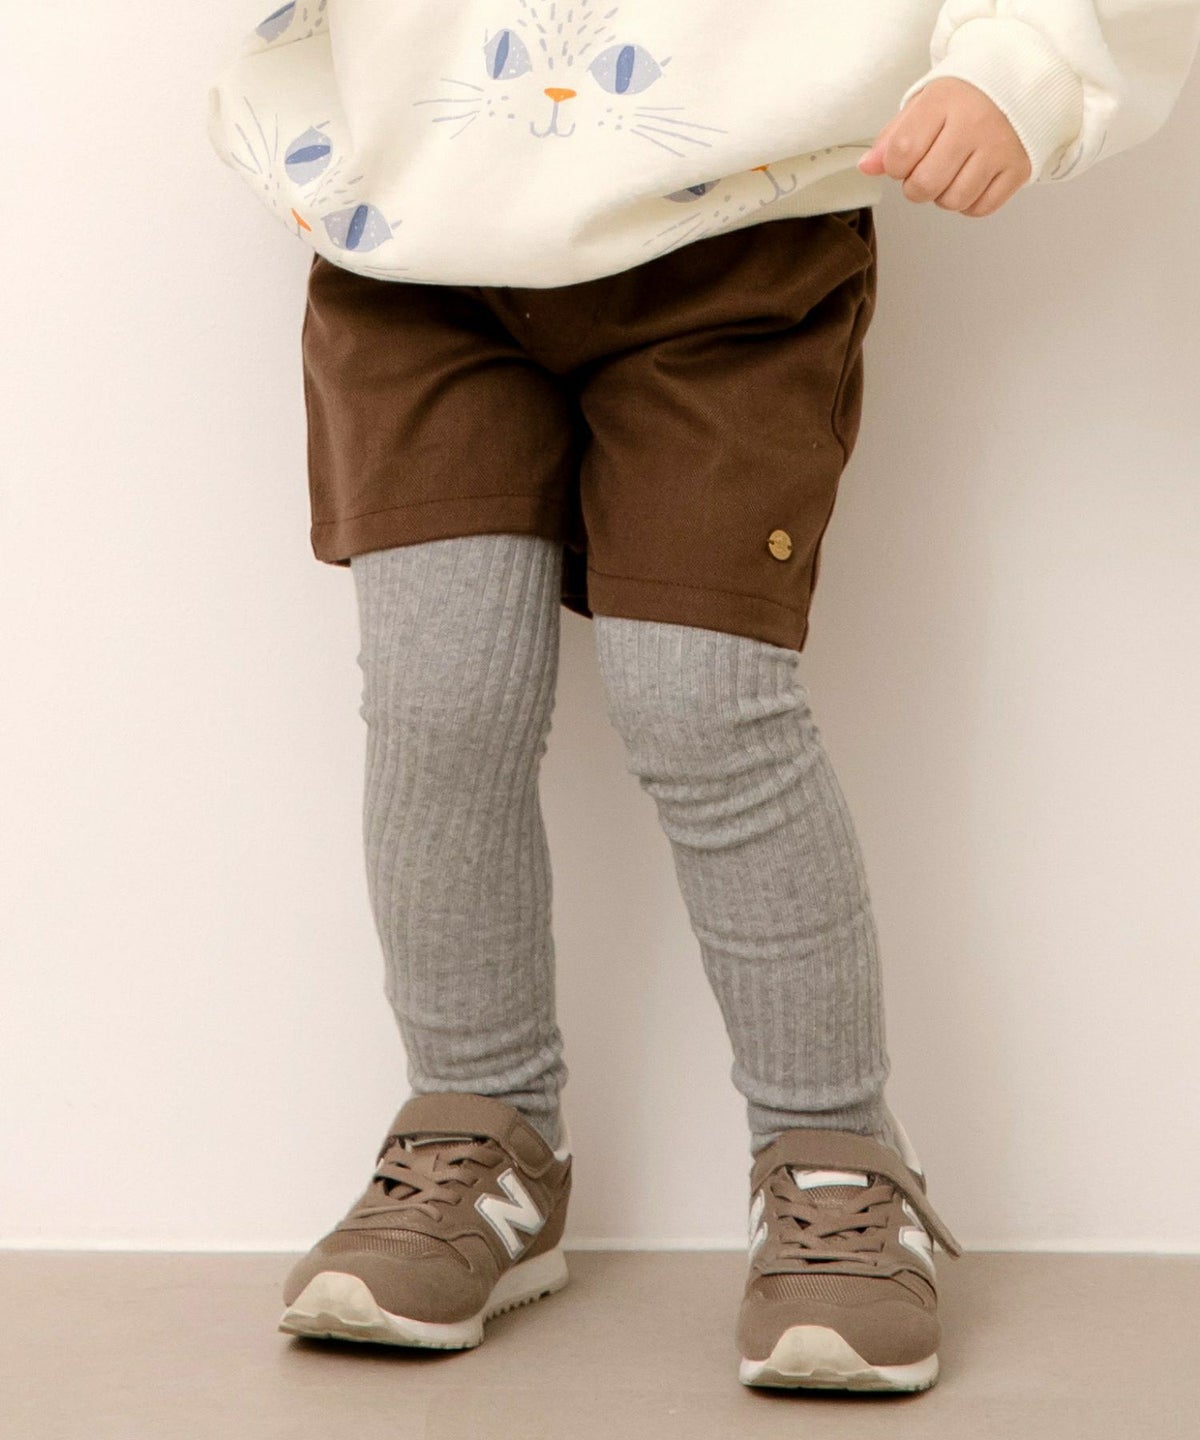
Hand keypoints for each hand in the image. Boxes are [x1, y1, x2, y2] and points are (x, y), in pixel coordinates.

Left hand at [858, 77, 1032, 216]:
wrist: (1023, 79)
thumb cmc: (968, 95)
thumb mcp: (925, 104)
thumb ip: (892, 136)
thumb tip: (867, 166)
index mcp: (945, 101)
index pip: (901, 153)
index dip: (894, 166)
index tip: (903, 159)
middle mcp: (974, 125)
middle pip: (924, 185)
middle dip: (916, 186)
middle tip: (926, 169)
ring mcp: (999, 148)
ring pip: (952, 201)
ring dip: (943, 196)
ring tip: (952, 172)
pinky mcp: (1018, 169)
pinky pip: (980, 208)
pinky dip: (970, 203)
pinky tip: (972, 178)